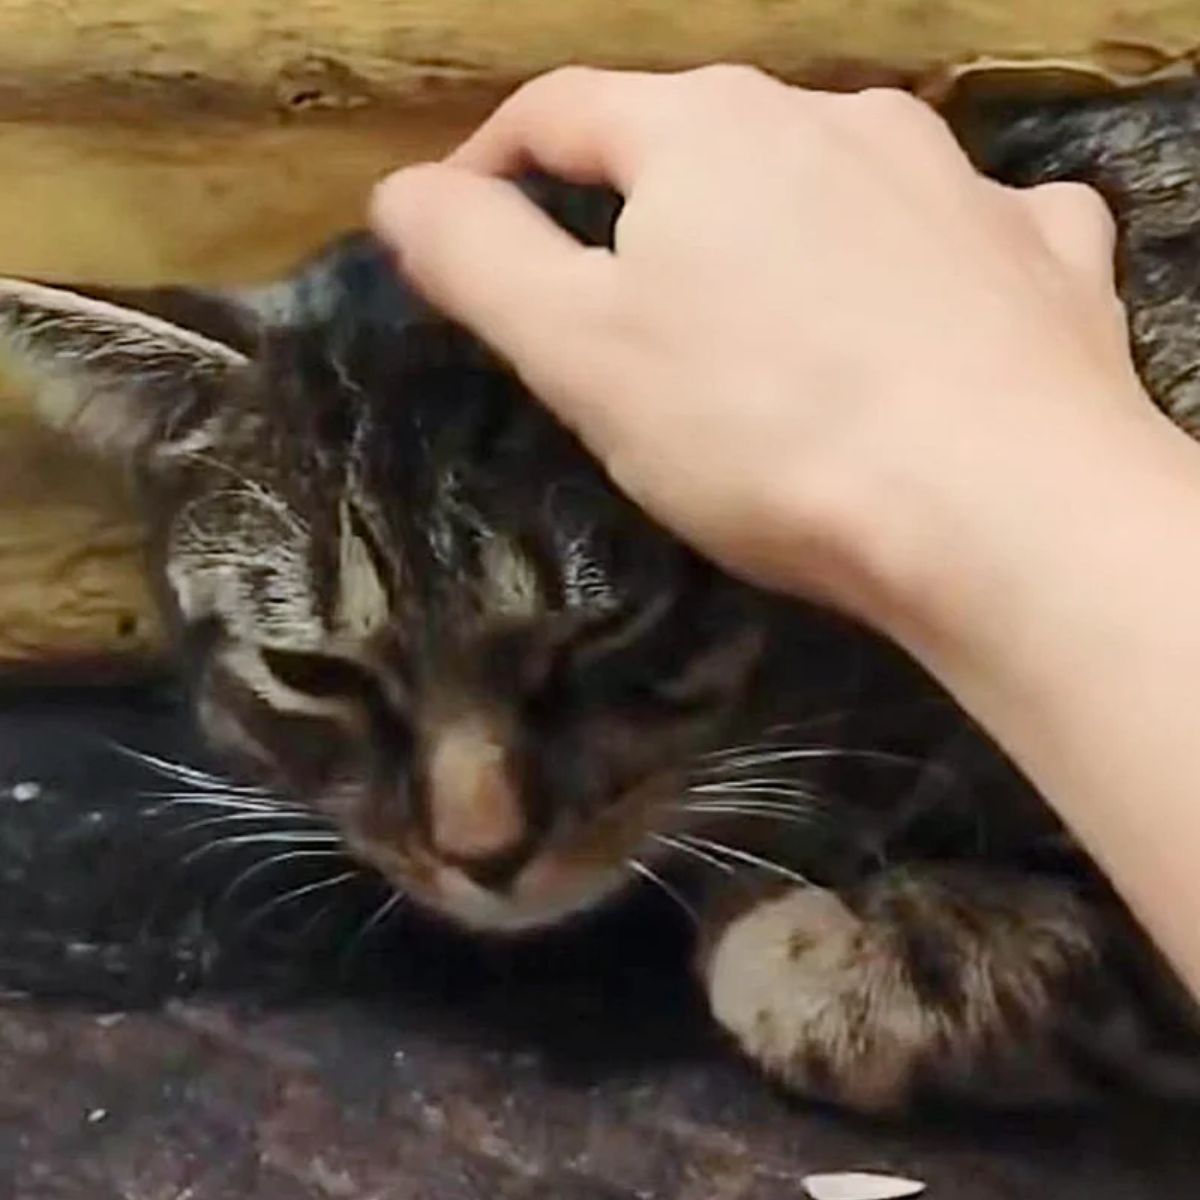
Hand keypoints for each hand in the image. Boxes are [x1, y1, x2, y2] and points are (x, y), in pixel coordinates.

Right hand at [370, 65, 1143, 633]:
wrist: (1003, 509)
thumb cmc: (761, 430)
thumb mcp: (582, 354)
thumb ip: (480, 262)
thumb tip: (401, 192)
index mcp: (706, 134)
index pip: (560, 114)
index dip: (492, 166)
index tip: (458, 228)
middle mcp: (835, 119)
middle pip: (699, 145)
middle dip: (641, 213)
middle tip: (618, 314)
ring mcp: (956, 178)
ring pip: (832, 182)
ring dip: (780, 234)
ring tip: (768, 330)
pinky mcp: (1043, 253)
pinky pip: (960, 233)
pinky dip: (919, 263)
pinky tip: (917, 324)